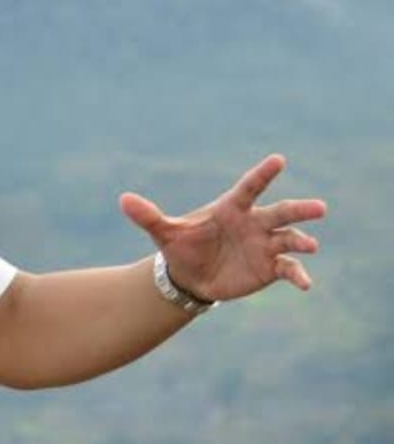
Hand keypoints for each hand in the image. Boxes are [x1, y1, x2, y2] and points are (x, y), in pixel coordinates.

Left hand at [118, 153, 326, 302]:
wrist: (189, 276)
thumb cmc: (181, 246)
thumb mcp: (164, 232)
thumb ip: (148, 216)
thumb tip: (122, 200)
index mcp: (231, 208)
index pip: (249, 187)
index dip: (263, 174)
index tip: (279, 159)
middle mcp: (253, 223)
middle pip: (280, 212)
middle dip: (299, 210)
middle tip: (320, 208)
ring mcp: (264, 244)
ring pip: (289, 238)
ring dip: (301, 240)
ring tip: (310, 245)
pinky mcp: (269, 267)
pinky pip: (288, 268)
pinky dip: (298, 274)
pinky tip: (305, 284)